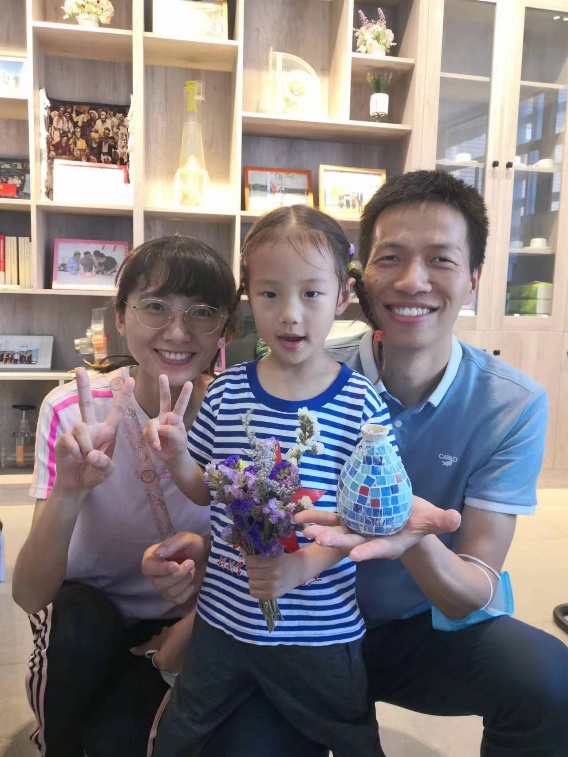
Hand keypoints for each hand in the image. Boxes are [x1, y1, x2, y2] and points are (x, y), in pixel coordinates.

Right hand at [54, 367, 133, 492]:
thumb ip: (104, 464)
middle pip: (86, 404)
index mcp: (107, 432)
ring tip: (84, 457)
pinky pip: (69, 439)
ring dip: (85, 445)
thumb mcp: (107, 471)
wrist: (77, 484)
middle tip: (79, 369)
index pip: (118, 411)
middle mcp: (92, 428)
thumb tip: (90, 454)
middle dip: (82, 386)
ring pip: (80, 427)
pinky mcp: (63, 440)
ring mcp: (76, 433)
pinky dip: (75, 451)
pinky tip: (75, 458)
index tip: (131, 380)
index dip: (124, 396)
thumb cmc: (95, 474)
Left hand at [130, 612, 194, 674]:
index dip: (157, 645)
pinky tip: (184, 641)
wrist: (200, 630)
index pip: (154, 657)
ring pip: (172, 658)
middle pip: (163, 658)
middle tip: (167, 634)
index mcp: (162, 664)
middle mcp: (171, 670)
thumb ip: (145, 647)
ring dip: (172, 649)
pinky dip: (181, 652)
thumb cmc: (176, 633)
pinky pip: (182, 659)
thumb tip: (131, 651)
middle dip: (163, 647)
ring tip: (176, 635)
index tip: (160, 636)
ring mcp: (182, 668)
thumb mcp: (160, 639)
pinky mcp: (191, 664)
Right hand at [142, 532, 209, 605]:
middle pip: (159, 583)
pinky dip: (188, 591)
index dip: (161, 569)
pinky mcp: (173, 596)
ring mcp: (163, 587)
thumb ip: (171, 544)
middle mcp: (154, 574)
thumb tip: (156, 554)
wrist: (207, 556)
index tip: (176, 565)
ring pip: (169, 592)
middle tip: (191, 562)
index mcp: (152, 557)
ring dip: (186, 580)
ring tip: (192, 569)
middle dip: (180, 574)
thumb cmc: (194, 545)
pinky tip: (192, 581)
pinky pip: (178, 600)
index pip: (148, 568)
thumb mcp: (185, 538)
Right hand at [143, 375, 192, 464]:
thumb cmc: (178, 445)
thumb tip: (159, 427)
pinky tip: (156, 446)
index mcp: (176, 417)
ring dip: (154, 436)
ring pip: (152, 425)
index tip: (189, 383)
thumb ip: (171, 432)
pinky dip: (151, 440)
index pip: (180, 405)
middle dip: (163, 388)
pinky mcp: (148, 430)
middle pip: (164, 400)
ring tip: (158, 445)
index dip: (184, 394)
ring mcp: (156, 423)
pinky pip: (147, 433)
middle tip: (163, 375)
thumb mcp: (179, 440)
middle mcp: (166, 416)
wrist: (171, 456)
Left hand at [245, 553, 303, 598]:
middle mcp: (273, 575)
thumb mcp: (273, 553)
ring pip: (250, 582)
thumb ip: (257, 553)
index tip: (252, 559)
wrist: (299, 571)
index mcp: (274, 562)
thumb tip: (241, 549)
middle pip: (250, 572)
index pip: (251, 562)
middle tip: (256, 568)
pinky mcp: (272, 595)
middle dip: (251, 569)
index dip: (249, 559)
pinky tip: (259, 583)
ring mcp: (273, 586)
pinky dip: (254, 588)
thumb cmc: (284, 560)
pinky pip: (253, 593)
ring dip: (252, 578)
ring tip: (258, 575)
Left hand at [293, 495, 460, 561]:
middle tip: (318, 541)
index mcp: (391, 543)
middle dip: (336, 542)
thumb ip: (441, 520)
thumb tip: (456, 518)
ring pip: (338, 531)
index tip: (355, 556)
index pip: (379, 548)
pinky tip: (298, 517)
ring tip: (303, 530)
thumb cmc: (419, 519)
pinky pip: (330, 519)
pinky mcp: (349, 520)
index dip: (368, 552)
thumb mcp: (431, 519)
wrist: (405, 517)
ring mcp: (358, 530)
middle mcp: (371, 540)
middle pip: (353, 542)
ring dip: (320, 530)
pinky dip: (316, 517)